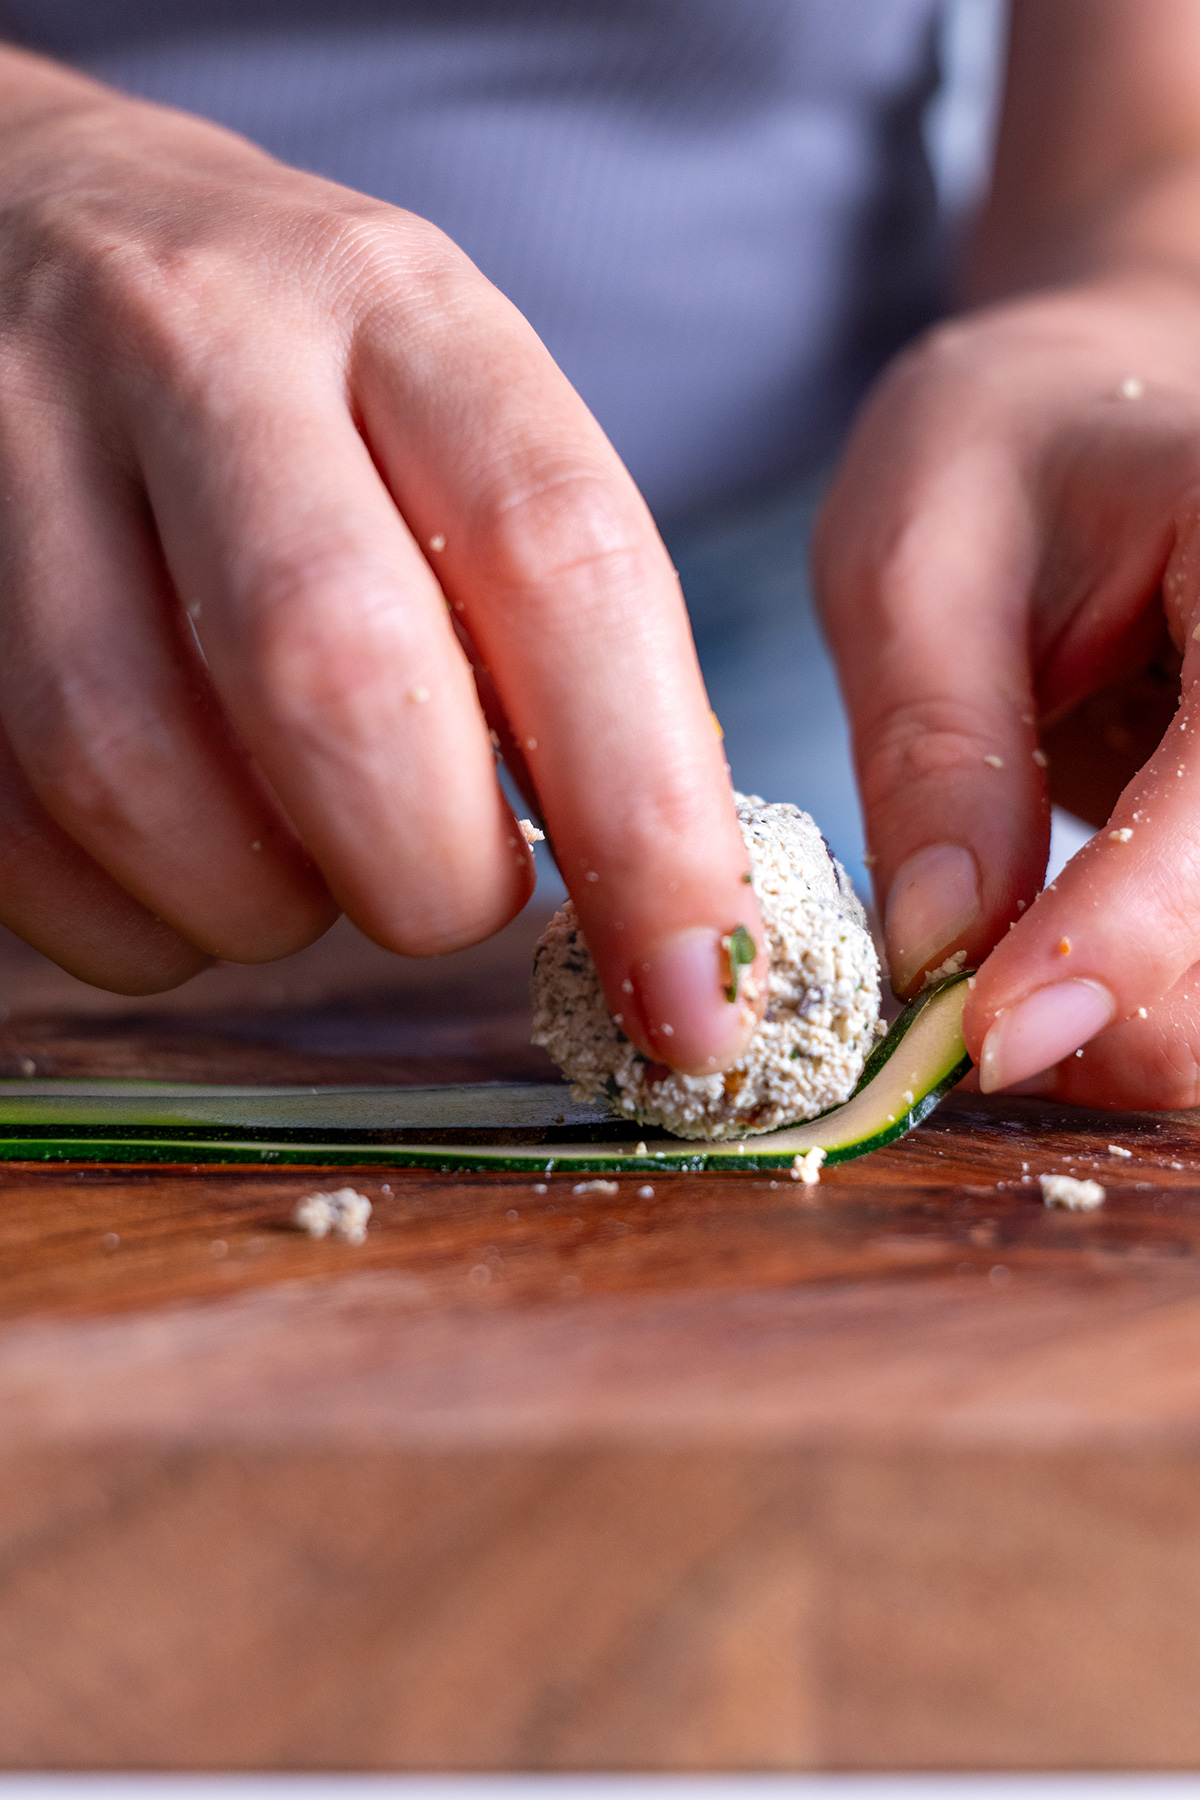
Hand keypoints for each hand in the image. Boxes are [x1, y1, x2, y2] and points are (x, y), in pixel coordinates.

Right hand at [0, 48, 761, 1071]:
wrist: (14, 227)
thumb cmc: (288, 376)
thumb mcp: (449, 420)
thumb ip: (550, 623)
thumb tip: (651, 895)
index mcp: (398, 309)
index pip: (561, 562)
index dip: (648, 814)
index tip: (696, 991)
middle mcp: (200, 349)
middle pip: (336, 676)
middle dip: (425, 872)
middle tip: (450, 896)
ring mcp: (13, 449)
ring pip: (139, 777)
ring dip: (257, 903)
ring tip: (302, 859)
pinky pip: (21, 836)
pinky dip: (131, 913)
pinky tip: (178, 858)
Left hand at [815, 275, 1199, 1107]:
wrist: (1104, 415)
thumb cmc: (1005, 453)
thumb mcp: (917, 559)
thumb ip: (938, 752)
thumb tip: (938, 954)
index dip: (1119, 937)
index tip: (985, 1035)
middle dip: (1123, 1011)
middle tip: (963, 1017)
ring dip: (1140, 1029)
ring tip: (1003, 985)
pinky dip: (1154, 1005)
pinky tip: (1066, 970)